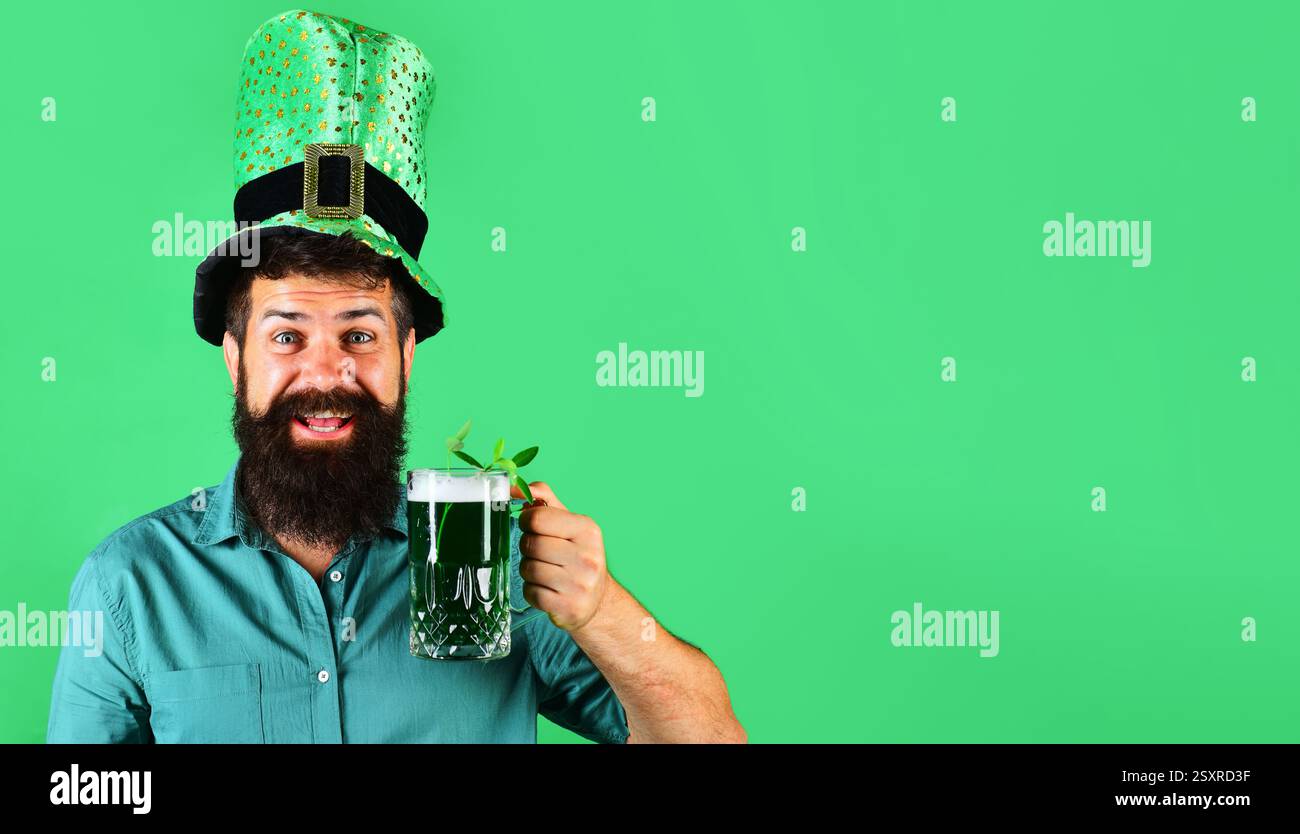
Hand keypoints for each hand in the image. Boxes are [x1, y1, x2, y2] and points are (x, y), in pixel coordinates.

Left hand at [510, 481, 609, 631]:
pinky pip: (531, 593)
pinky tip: (546, 589)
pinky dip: (532, 591)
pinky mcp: (569, 607)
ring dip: (529, 570)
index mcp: (587, 529)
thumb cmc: (577, 555)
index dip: (526, 521)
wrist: (598, 600)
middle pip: (531, 544)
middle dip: (528, 548)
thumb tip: (514, 486)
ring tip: (544, 571)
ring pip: (528, 569)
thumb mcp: (568, 524)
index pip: (537, 517)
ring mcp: (580, 584)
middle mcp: (587, 556)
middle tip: (539, 553)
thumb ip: (544, 500)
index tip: (532, 527)